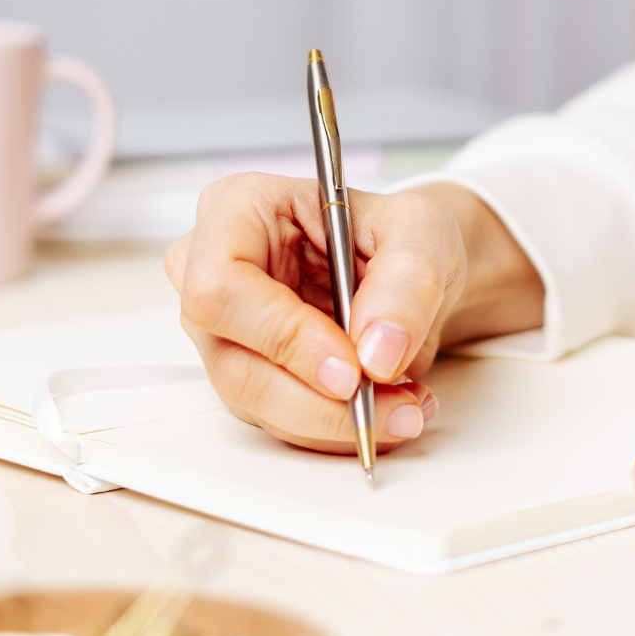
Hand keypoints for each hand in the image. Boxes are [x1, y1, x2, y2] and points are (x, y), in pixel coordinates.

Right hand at [163, 174, 543, 454]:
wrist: (405, 271)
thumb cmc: (396, 232)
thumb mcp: (423, 231)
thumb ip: (407, 280)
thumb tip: (378, 350)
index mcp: (237, 208)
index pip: (220, 284)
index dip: (281, 335)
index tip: (350, 368)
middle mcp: (211, 270)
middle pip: (231, 359)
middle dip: (319, 397)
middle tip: (393, 403)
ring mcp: (224, 330)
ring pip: (256, 402)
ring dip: (336, 420)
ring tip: (407, 406)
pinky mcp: (248, 374)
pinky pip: (281, 420)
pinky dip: (338, 426)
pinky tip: (389, 407)